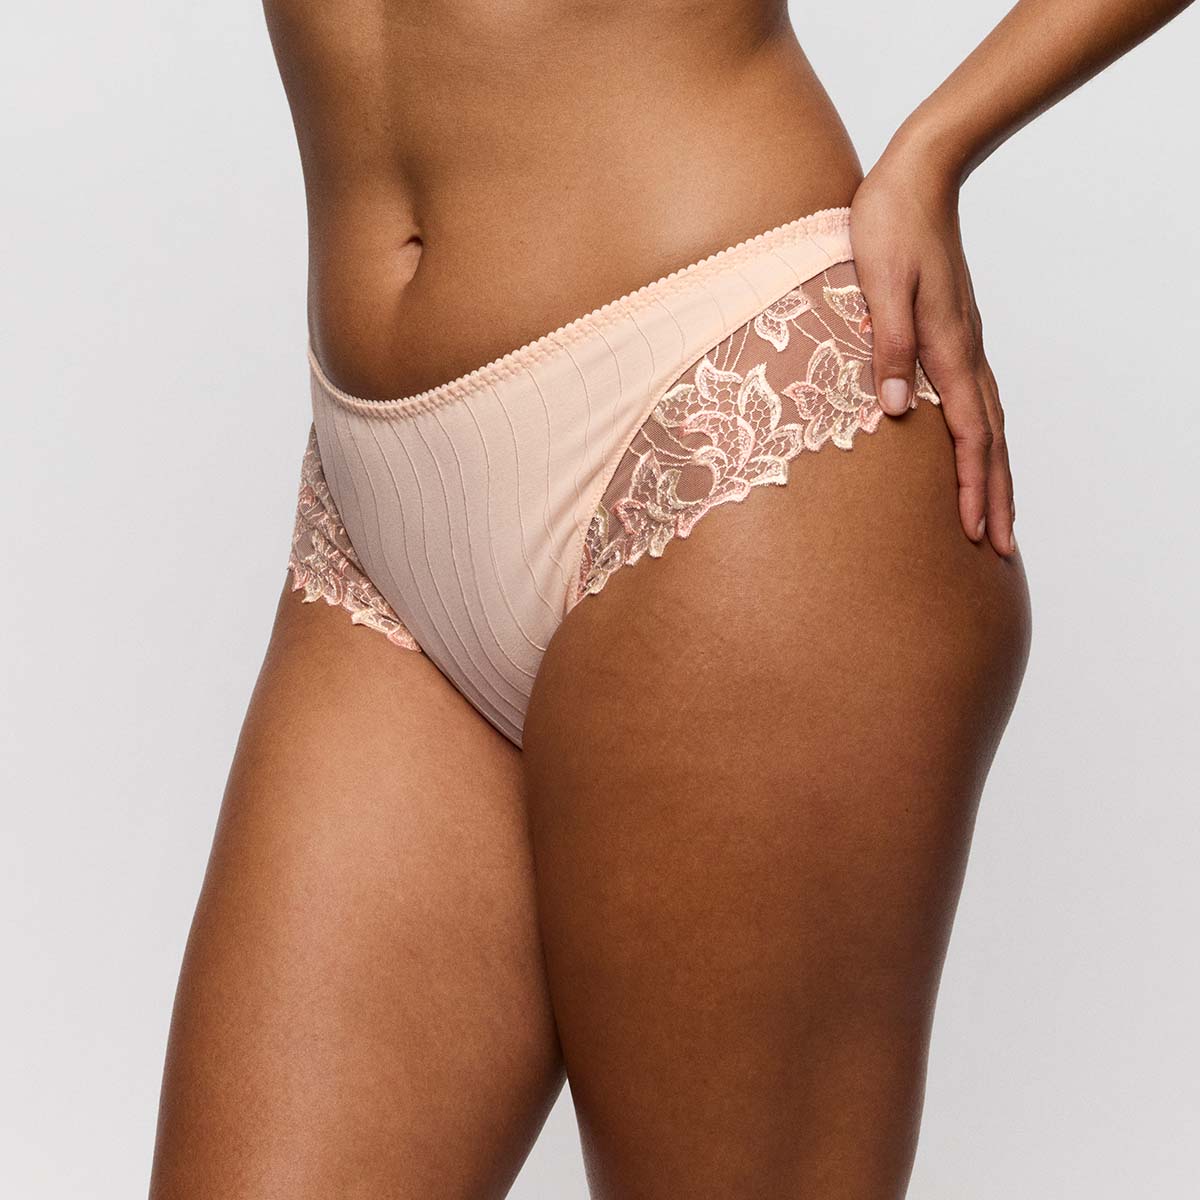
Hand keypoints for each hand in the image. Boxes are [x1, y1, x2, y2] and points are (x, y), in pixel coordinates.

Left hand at [849, 134, 1015, 556]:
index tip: (975, 533)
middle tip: (1000, 549)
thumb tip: (895, 411)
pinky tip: (975, 449)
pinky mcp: (955, 333)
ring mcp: (964, 342)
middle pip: (990, 439)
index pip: (968, 434)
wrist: (919, 173)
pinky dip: (983, 437)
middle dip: (995, 496)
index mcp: (948, 346)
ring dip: (993, 472)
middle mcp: (964, 351)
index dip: (972, 487)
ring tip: (996, 514)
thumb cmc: (889, 224)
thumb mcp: (878, 284)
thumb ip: (888, 346)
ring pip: (989, 422)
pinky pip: (977, 400)